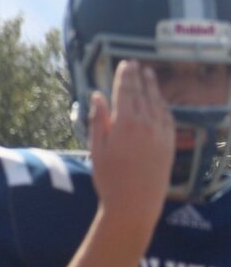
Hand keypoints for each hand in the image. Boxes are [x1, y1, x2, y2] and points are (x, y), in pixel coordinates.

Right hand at [90, 58, 177, 236]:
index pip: (126, 92)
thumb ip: (98, 120)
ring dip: (152, 86)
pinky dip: (162, 103)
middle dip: (138, 77)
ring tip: (149, 74)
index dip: (124, 76)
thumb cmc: (109, 179)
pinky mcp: (170, 142)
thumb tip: (96, 96)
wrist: (135, 203)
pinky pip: (167, 116)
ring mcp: (161, 132)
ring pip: (157, 102)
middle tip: (136, 64)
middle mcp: (146, 123)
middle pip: (142, 93)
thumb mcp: (97, 149)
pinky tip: (159, 99)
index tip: (124, 64)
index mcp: (125, 124)